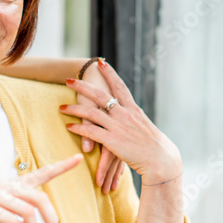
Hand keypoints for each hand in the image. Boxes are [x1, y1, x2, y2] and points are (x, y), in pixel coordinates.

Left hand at [63, 60, 181, 185]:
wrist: (160, 159)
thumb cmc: (154, 146)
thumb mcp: (145, 127)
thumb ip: (134, 119)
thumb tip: (130, 115)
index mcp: (133, 109)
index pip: (120, 86)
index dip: (110, 74)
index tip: (101, 63)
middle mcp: (125, 114)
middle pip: (100, 95)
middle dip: (83, 86)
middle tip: (69, 80)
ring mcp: (118, 126)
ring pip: (91, 112)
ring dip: (74, 108)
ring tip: (62, 107)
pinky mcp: (112, 140)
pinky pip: (90, 131)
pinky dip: (78, 127)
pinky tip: (69, 126)